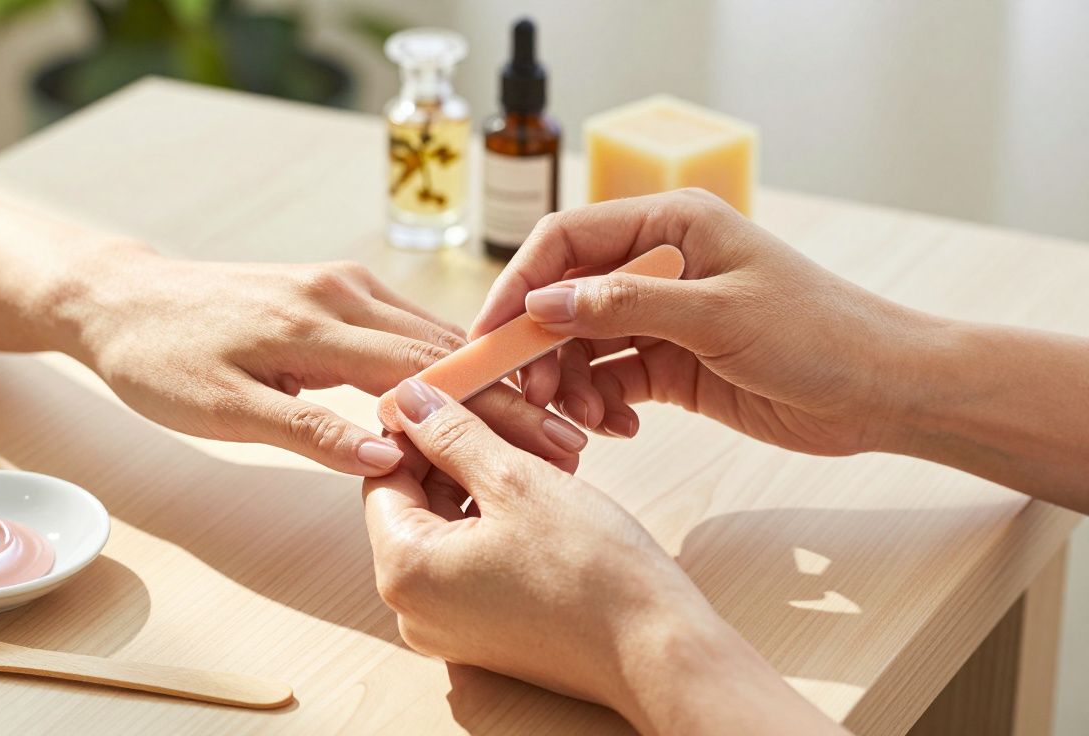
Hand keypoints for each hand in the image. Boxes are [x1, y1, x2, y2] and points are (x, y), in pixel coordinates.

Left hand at [59, 248, 586, 474]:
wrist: (118, 299)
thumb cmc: (159, 359)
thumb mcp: (219, 409)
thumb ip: (306, 431)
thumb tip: (387, 453)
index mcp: (319, 323)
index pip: (431, 373)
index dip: (495, 411)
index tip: (550, 444)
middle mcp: (344, 291)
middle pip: (449, 348)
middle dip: (513, 394)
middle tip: (572, 438)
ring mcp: (342, 284)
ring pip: (435, 331)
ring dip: (488, 375)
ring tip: (540, 417)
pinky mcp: (335, 287)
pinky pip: (407, 322)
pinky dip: (450, 355)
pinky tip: (473, 384)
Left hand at [363, 378, 843, 734]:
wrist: (658, 651)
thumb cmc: (592, 570)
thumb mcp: (516, 479)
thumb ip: (453, 434)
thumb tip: (408, 399)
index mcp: (404, 571)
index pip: (384, 475)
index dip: (419, 428)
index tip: (458, 397)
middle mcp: (412, 608)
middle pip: (416, 502)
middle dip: (460, 455)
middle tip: (514, 420)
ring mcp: (447, 627)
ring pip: (448, 528)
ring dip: (485, 484)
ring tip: (542, 455)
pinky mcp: (483, 634)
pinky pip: (471, 561)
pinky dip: (498, 523)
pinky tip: (544, 495)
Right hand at [471, 189, 931, 455]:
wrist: (883, 392)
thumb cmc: (818, 334)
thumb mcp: (718, 316)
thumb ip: (626, 307)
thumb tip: (542, 304)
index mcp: (670, 226)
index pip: (567, 241)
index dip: (520, 283)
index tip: (489, 333)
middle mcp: (659, 266)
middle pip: (566, 297)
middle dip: (541, 347)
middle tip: (532, 395)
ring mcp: (664, 317)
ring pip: (583, 346)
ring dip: (571, 384)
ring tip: (585, 422)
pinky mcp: (673, 364)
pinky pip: (613, 380)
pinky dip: (603, 406)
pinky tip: (618, 429)